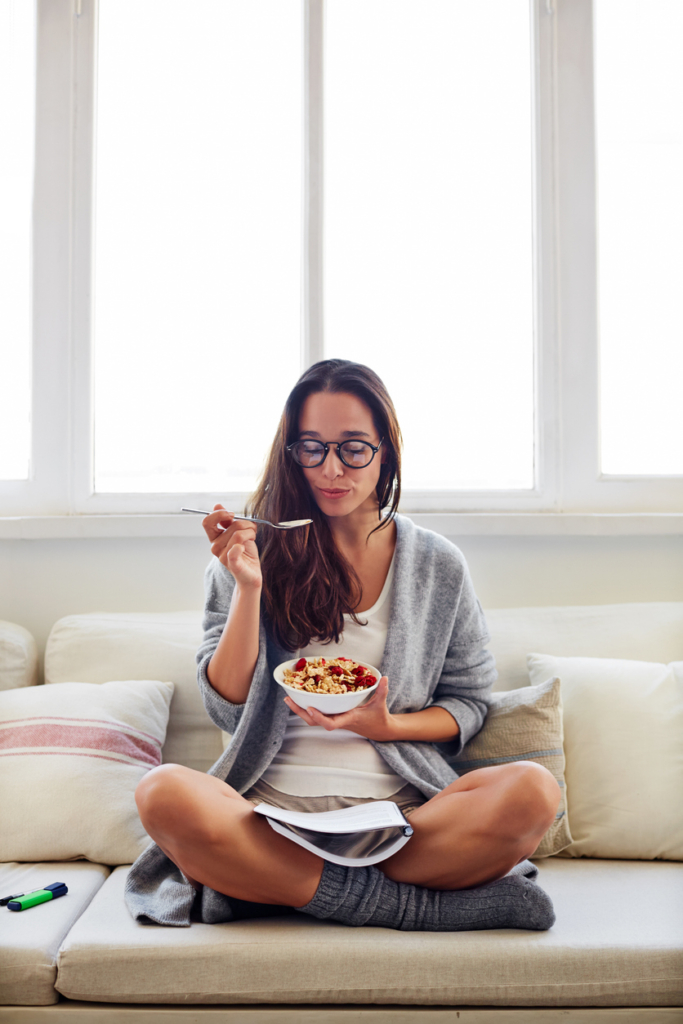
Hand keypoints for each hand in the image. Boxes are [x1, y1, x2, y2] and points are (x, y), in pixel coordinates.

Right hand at [202, 504, 261, 589]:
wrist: (251, 574)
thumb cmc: (245, 553)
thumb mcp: (236, 533)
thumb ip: (227, 521)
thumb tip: (217, 505)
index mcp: (215, 538)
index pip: (207, 521)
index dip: (220, 514)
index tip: (232, 514)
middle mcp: (215, 547)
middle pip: (231, 525)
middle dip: (246, 523)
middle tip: (251, 529)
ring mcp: (222, 556)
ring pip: (239, 534)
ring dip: (251, 533)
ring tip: (252, 538)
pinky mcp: (233, 564)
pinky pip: (234, 551)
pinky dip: (240, 547)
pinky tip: (243, 548)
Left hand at [283, 676, 397, 741]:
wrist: (378, 730)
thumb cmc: (379, 717)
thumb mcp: (381, 703)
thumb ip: (382, 691)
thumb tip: (384, 677)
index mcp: (348, 718)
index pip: (331, 724)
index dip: (320, 717)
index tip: (310, 708)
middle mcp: (338, 720)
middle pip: (314, 721)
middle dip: (300, 712)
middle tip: (288, 699)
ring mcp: (334, 719)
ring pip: (313, 719)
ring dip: (300, 709)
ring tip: (288, 697)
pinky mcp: (333, 716)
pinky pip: (317, 713)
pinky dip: (307, 706)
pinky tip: (300, 697)